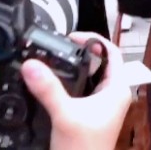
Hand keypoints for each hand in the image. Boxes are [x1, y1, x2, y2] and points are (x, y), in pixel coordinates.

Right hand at [22, 33, 131, 149]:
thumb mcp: (64, 114)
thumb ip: (48, 89)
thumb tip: (33, 65)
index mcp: (117, 89)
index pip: (112, 52)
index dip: (94, 39)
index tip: (72, 36)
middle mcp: (113, 95)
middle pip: (100, 63)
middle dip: (81, 53)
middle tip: (60, 46)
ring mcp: (103, 106)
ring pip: (90, 77)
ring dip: (75, 68)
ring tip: (55, 61)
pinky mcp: (90, 114)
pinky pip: (82, 91)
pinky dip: (70, 83)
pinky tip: (54, 84)